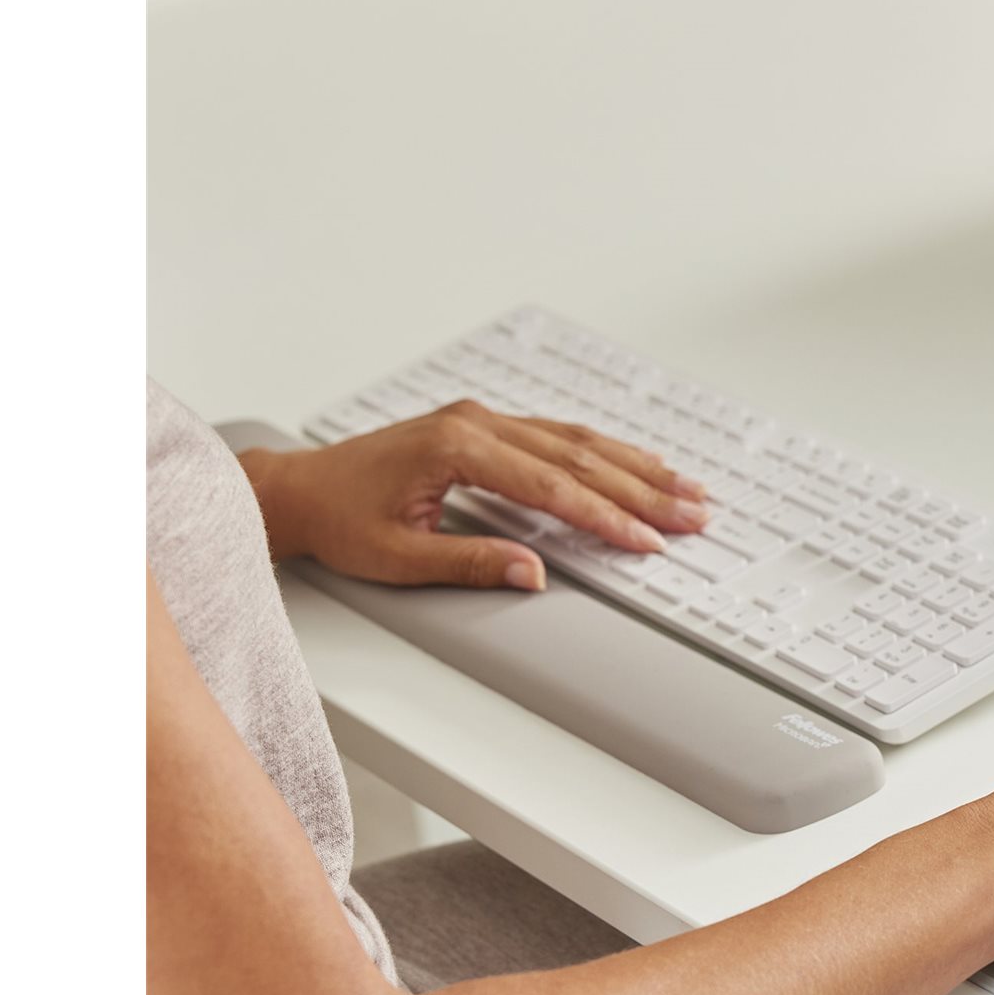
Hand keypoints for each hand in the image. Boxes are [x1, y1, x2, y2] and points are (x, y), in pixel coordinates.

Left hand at [240, 401, 709, 589]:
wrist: (299, 488)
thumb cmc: (340, 519)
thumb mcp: (398, 557)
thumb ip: (470, 563)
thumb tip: (534, 574)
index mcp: (458, 449)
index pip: (554, 487)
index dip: (607, 517)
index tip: (647, 540)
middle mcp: (477, 424)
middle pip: (580, 458)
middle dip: (643, 490)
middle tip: (693, 514)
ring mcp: (483, 420)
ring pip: (577, 440)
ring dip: (635, 466)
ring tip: (685, 488)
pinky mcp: (484, 426)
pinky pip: (558, 436)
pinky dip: (604, 453)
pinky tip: (636, 464)